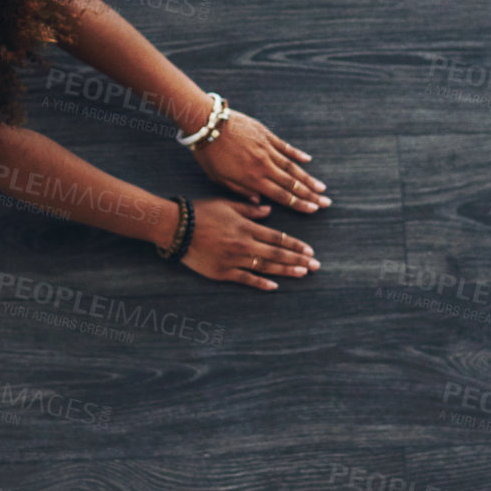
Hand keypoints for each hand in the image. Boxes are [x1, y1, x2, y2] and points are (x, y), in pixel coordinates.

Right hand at [178, 198, 318, 289]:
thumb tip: (269, 211)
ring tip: (302, 273)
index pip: (277, 237)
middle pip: (277, 254)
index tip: (309, 250)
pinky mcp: (222, 272)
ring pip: (265, 267)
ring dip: (286, 271)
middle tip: (316, 266)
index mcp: (246, 227)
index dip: (295, 244)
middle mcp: (243, 244)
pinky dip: (261, 282)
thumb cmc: (200, 213)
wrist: (175, 228)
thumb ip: (249, 209)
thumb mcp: (226, 204)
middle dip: (298, 260)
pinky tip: (274, 286)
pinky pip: (245, 279)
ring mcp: (233, 259)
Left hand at [192, 110, 329, 212]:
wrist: (207, 124)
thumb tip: (259, 202)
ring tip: (321, 187)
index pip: (281, 195)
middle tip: (326, 202)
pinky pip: (285, 147)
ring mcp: (266, 148)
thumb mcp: (218, 178)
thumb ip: (240, 191)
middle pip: (291, 183)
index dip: (299, 204)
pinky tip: (308, 160)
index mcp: (252, 178)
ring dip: (308, 177)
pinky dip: (297, 154)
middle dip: (310, 194)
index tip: (313, 209)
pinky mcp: (265, 134)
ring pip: (292, 166)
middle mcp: (263, 165)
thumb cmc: (208, 154)